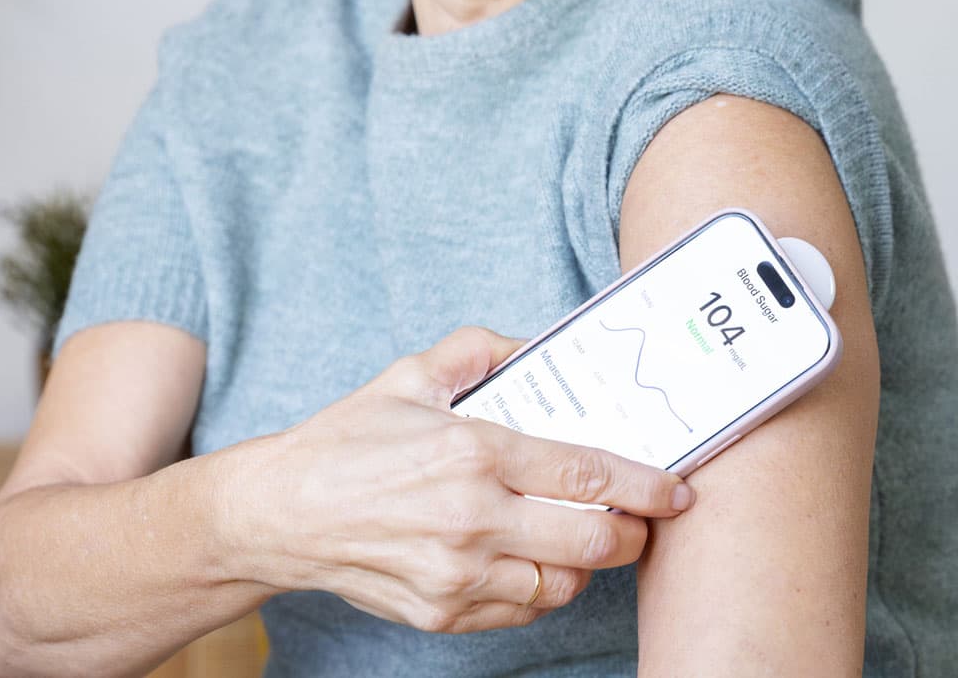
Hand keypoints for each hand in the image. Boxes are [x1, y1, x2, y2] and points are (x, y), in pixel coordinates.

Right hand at [233, 326, 694, 633]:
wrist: (280, 515)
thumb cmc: (346, 443)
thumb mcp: (408, 377)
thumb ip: (477, 351)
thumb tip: (533, 345)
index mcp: (472, 451)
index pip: (586, 473)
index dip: (646, 485)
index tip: (677, 489)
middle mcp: (472, 518)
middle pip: (594, 540)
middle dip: (635, 532)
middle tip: (644, 519)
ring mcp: (459, 574)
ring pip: (565, 582)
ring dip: (588, 562)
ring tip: (584, 536)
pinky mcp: (444, 612)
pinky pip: (524, 608)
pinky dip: (544, 587)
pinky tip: (534, 558)